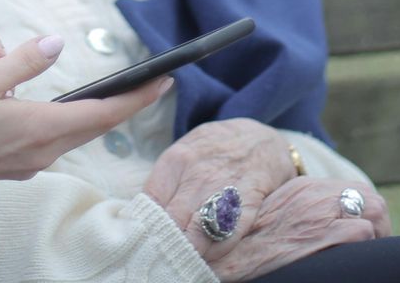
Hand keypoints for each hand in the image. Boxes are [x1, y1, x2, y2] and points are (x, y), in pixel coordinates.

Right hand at [0, 34, 170, 214]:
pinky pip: (54, 142)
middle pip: (95, 127)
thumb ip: (24, 61)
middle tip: (151, 85)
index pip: (103, 113)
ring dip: (98, 116)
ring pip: (75, 136)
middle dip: (126, 105)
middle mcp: (42, 151)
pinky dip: (71, 124)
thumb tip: (55, 44)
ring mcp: (28, 162)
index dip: (137, 98)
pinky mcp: (14, 166)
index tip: (164, 83)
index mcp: (41, 128)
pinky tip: (65, 112)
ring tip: (117, 96)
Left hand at [142, 119, 299, 262]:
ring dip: (186, 251)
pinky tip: (206, 257)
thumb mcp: (185, 151)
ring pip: (196, 234)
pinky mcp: (247, 203)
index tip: (142, 238)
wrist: (260, 139)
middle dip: (163, 241)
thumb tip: (139, 214)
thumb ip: (165, 181)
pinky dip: (214, 252)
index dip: (144, 225)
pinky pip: (226, 237)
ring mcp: (223, 189)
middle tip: (158, 255)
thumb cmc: (214, 150)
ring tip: (179, 260)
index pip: (150, 202)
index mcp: (176, 160)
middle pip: (171, 221)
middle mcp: (198, 175)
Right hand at [214, 178, 390, 281]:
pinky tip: (350, 260)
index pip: (355, 191)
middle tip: (371, 248)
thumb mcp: (274, 217)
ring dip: (375, 237)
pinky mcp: (320, 236)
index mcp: (303, 189)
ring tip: (364, 256)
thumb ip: (299, 212)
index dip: (365, 214)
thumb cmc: (243, 244)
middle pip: (371, 199)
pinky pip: (362, 233)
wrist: (220, 254)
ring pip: (374, 214)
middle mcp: (314, 196)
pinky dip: (365, 247)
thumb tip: (324, 225)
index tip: (362, 234)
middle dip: (378, 224)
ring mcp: (318, 215)